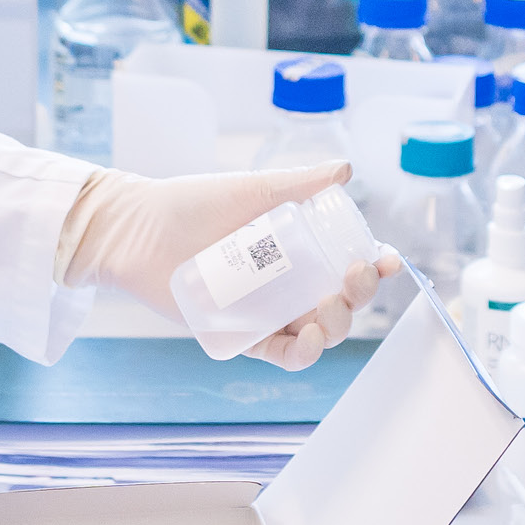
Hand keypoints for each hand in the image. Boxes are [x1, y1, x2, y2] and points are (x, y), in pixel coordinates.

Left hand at [58, 164, 401, 369]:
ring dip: (336, 325)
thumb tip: (346, 171)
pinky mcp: (241, 335)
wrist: (138, 228)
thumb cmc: (192, 203)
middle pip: (340, 301)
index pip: (347, 264)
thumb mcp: (252, 190)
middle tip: (352, 277)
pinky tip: (310, 338)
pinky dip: (301, 352)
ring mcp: (266, 312)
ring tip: (329, 307)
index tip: (387, 258)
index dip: (373, 267)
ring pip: (318, 331)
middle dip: (359, 295)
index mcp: (297, 250)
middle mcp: (288, 285)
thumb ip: (298, 183)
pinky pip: (280, 353)